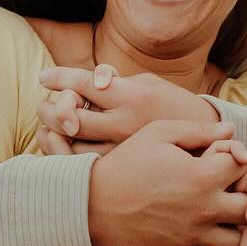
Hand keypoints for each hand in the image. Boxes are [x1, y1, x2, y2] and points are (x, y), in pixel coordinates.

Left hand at [40, 64, 217, 148]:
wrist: (204, 143)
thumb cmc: (171, 106)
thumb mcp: (148, 84)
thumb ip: (116, 81)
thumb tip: (91, 77)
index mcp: (131, 96)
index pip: (85, 83)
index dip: (59, 78)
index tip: (43, 76)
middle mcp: (124, 124)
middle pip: (70, 117)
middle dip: (50, 109)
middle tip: (42, 105)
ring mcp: (122, 150)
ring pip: (71, 146)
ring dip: (52, 133)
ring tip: (47, 124)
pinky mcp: (122, 169)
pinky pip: (83, 165)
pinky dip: (64, 154)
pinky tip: (60, 144)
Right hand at [88, 122, 246, 245]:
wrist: (89, 207)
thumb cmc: (123, 165)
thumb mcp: (157, 134)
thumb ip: (197, 131)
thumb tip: (230, 130)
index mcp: (202, 176)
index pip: (244, 167)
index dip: (236, 159)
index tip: (220, 159)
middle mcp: (204, 210)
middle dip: (246, 198)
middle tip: (230, 191)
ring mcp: (192, 236)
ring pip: (238, 242)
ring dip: (235, 230)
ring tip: (221, 218)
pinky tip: (199, 236)